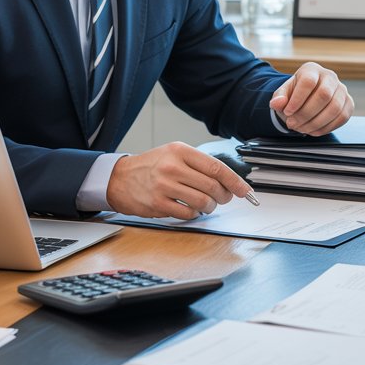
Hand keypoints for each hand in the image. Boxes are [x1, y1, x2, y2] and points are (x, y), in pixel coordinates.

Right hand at [106, 142, 251, 217]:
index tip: (244, 190)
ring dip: (210, 206)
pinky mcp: (158, 204)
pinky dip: (195, 214)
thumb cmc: (152, 166)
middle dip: (224, 196)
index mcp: (181, 151)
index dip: (234, 180)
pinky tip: (190, 208)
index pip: (216, 167)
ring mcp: (165, 186)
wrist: (119, 178)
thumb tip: (228, 180)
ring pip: (203, 201)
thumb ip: (199, 164)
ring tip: (207, 204)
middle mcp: (173, 166)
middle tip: (223, 198)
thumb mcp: (174, 153)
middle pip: (212, 186)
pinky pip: (188, 213)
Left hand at [269, 62, 353, 133]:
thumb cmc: (295, 94)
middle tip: (293, 124)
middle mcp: (330, 76)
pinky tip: (313, 130)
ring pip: (334, 108)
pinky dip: (326, 128)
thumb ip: (279, 97)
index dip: (297, 99)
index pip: (308, 82)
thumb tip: (277, 103)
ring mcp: (342, 90)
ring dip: (316, 123)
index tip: (287, 112)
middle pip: (324, 95)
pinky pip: (341, 117)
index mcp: (312, 70)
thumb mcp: (283, 94)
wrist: (308, 98)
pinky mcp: (348, 103)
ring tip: (301, 128)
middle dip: (306, 114)